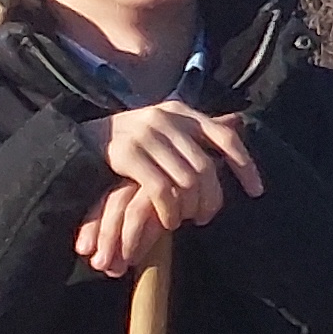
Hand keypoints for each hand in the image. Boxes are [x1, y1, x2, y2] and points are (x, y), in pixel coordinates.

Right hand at [67, 104, 253, 280]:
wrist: (76, 144)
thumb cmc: (129, 143)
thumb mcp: (164, 130)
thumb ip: (197, 130)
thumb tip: (240, 120)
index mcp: (181, 111)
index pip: (225, 138)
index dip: (245, 166)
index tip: (257, 192)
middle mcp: (166, 118)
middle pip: (207, 167)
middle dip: (212, 198)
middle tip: (206, 218)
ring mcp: (146, 134)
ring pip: (188, 181)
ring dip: (190, 208)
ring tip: (185, 221)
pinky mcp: (127, 153)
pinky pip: (162, 190)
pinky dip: (170, 211)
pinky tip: (168, 222)